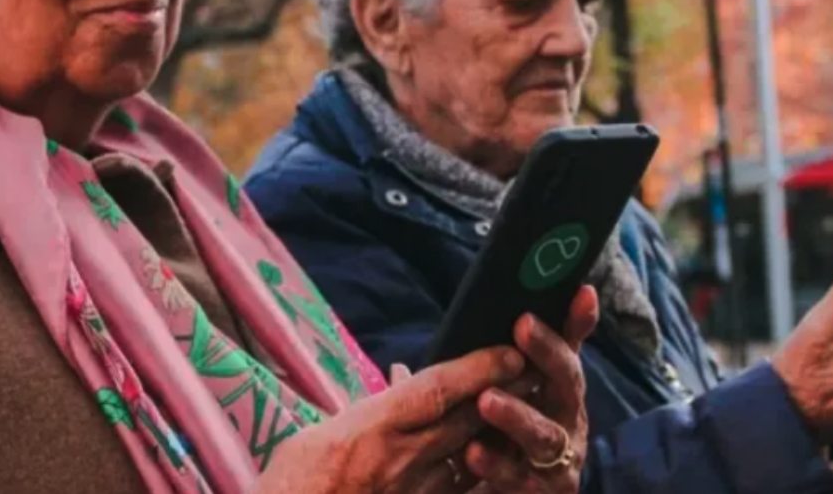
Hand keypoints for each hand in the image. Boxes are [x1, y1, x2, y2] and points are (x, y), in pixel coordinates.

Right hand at [256, 345, 525, 493]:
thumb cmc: (292, 487)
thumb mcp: (315, 436)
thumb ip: (363, 407)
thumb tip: (400, 379)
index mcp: (371, 428)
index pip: (436, 389)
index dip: (478, 368)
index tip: (510, 352)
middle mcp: (400, 459)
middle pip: (466, 420)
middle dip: (506, 394)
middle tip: (540, 370)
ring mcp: (413, 492)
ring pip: (471, 457)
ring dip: (502, 432)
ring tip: (533, 409)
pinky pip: (458, 492)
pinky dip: (479, 476)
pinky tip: (501, 463)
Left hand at [465, 286, 598, 493]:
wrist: (515, 491)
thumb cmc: (513, 433)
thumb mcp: (519, 388)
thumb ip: (526, 351)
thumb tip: (538, 300)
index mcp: (562, 389)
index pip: (571, 346)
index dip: (577, 320)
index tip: (578, 289)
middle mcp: (569, 419)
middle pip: (567, 382)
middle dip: (547, 353)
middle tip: (522, 326)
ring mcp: (561, 457)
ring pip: (544, 433)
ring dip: (517, 415)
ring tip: (487, 401)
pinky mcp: (545, 490)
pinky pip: (520, 478)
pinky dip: (497, 465)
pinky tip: (473, 453)